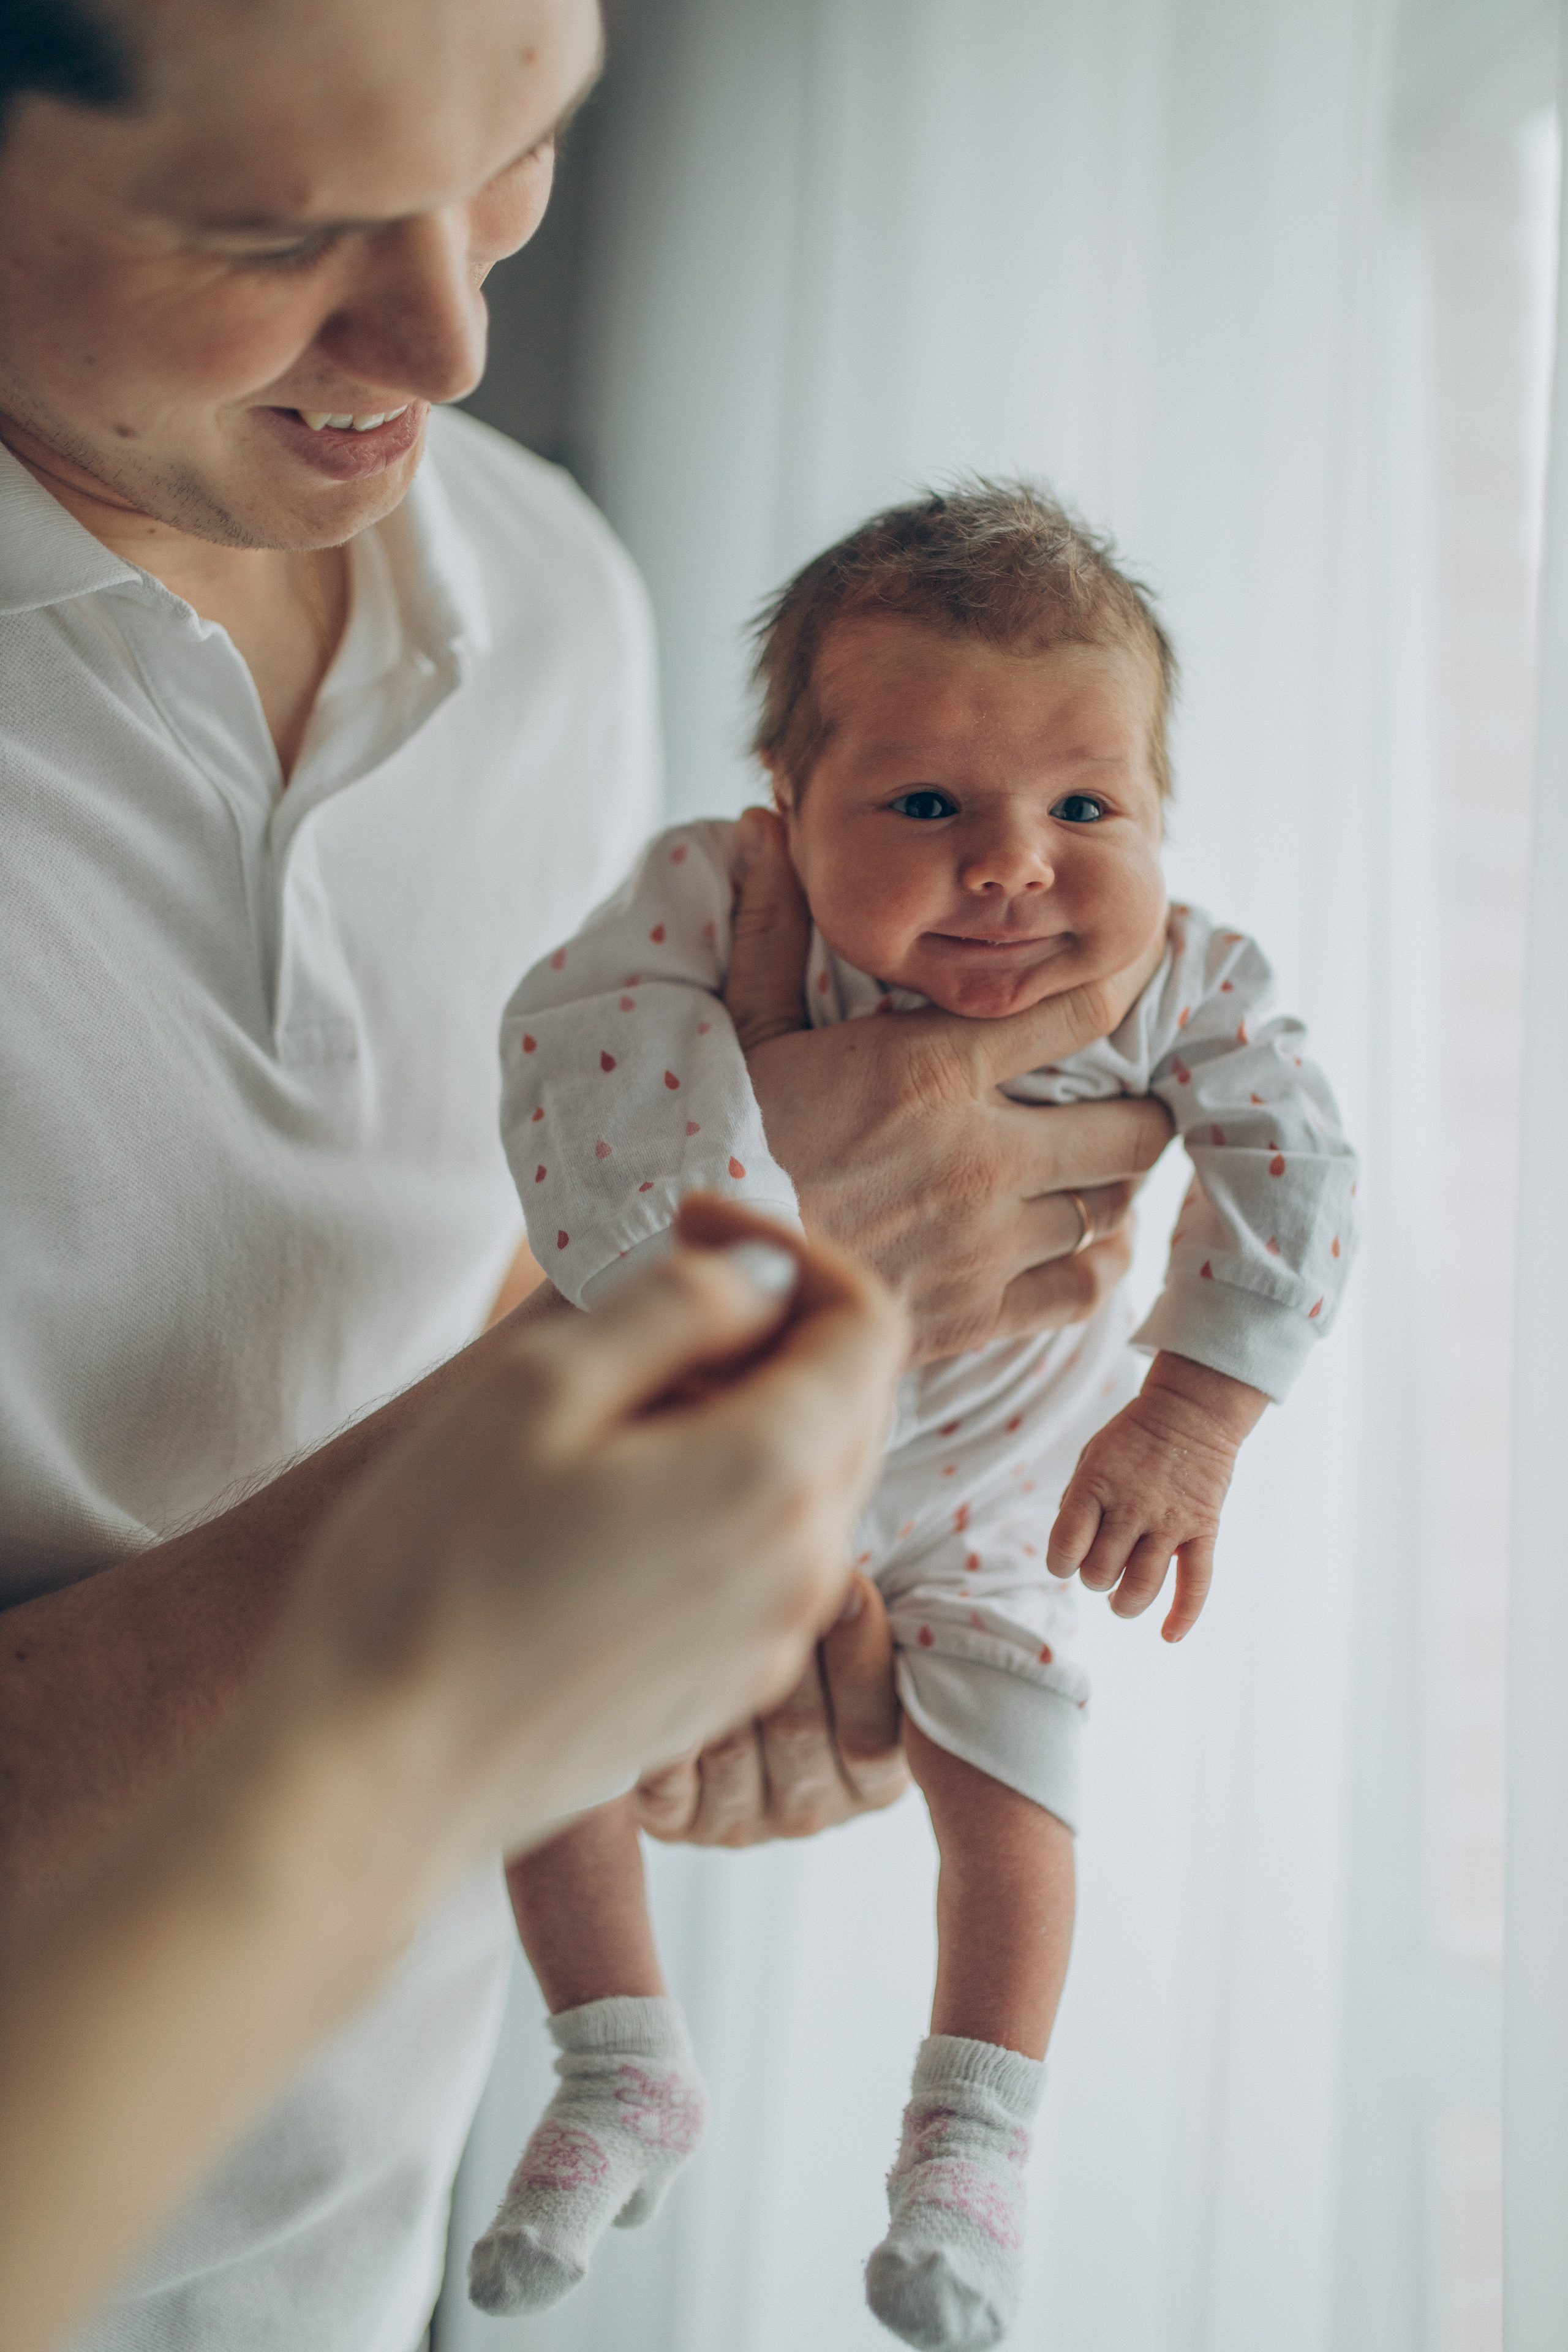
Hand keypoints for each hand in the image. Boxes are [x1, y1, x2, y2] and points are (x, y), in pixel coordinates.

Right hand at [269, 1195, 907, 1874]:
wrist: (370, 1777)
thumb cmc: (431, 1574)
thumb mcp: (539, 1387)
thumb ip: (674, 1306)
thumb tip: (757, 1281)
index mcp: (774, 1477)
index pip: (868, 1320)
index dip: (790, 1247)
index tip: (690, 1223)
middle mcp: (804, 1568)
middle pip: (849, 1399)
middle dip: (769, 1326)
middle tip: (644, 1301)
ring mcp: (768, 1641)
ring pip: (807, 1479)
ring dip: (738, 1411)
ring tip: (610, 1404)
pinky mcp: (721, 1688)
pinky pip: (762, 1556)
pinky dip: (717, 1494)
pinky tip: (604, 1497)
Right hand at [724, 807, 1171, 1362]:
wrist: (706, 1286)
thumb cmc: (722, 1147)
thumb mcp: (743, 1031)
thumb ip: (770, 930)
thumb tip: (765, 826)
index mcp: (932, 1072)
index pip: (1084, 1010)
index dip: (1130, 984)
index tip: (1144, 977)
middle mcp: (981, 1159)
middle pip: (1134, 1128)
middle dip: (1138, 1108)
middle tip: (1119, 1098)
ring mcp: (986, 1245)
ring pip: (1112, 1210)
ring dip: (1110, 1187)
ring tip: (1093, 1169)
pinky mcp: (976, 1316)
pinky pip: (1085, 1289)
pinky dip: (1095, 1264)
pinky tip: (1079, 1242)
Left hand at [1045, 1352, 1267, 1639]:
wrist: (1190, 1412)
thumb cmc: (1132, 1440)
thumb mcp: (1091, 1459)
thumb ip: (1077, 1504)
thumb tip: (1070, 1553)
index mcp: (1095, 1486)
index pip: (1065, 1546)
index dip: (1061, 1563)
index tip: (1067, 1560)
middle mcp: (1132, 1507)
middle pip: (1101, 1572)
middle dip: (1096, 1579)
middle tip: (1103, 1568)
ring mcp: (1170, 1521)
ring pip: (1142, 1585)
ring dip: (1126, 1603)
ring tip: (1121, 1601)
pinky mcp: (1203, 1531)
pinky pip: (1196, 1583)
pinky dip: (1182, 1616)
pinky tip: (1168, 1634)